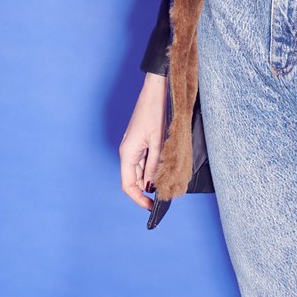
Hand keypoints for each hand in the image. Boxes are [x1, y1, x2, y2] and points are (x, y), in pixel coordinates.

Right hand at [119, 72, 167, 209]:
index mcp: (128, 153)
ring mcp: (134, 146)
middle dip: (147, 190)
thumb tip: (153, 186)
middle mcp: (128, 152)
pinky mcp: (142, 140)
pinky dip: (154, 167)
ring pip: (142, 170)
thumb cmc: (154, 111)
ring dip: (152, 178)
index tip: (152, 207)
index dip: (138, 199)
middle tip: (164, 197)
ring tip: (168, 183)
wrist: (156, 89)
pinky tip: (165, 168)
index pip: (128, 185)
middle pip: (135, 179)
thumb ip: (155, 164)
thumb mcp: (158, 140)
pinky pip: (146, 160)